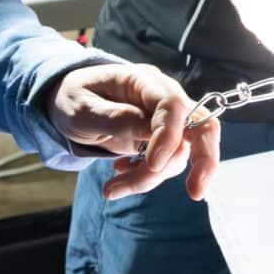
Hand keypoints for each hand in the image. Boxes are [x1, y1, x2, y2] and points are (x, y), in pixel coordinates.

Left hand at [49, 60, 221, 200]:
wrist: (69, 102)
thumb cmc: (73, 98)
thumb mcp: (82, 108)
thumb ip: (116, 118)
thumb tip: (150, 133)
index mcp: (143, 81)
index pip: (174, 106)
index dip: (169, 137)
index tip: (152, 164)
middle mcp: (163, 97)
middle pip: (203, 125)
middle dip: (204, 160)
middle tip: (195, 192)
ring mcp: (167, 119)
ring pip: (180, 154)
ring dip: (150, 178)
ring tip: (112, 188)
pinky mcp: (163, 139)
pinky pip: (168, 162)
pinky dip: (148, 177)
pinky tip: (121, 174)